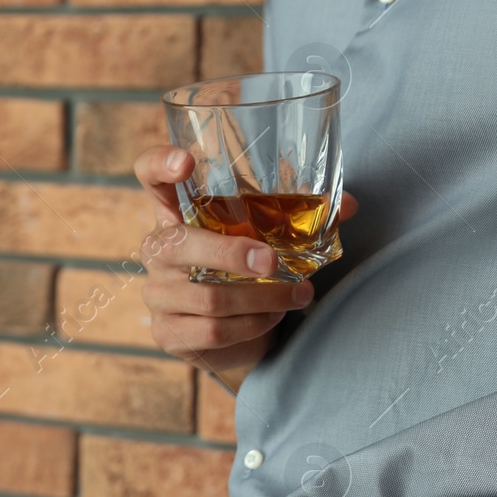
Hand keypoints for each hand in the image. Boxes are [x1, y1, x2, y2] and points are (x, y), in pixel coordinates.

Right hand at [134, 145, 357, 379]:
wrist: (236, 335)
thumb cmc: (247, 272)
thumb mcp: (267, 238)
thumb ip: (300, 216)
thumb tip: (349, 204)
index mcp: (176, 213)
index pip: (148, 175)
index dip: (159, 163)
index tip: (186, 162)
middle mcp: (157, 250)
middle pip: (178, 245)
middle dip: (230, 253)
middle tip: (272, 261)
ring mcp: (158, 294)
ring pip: (208, 297)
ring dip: (263, 297)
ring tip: (298, 294)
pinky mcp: (169, 333)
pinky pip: (214, 330)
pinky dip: (253, 325)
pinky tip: (273, 317)